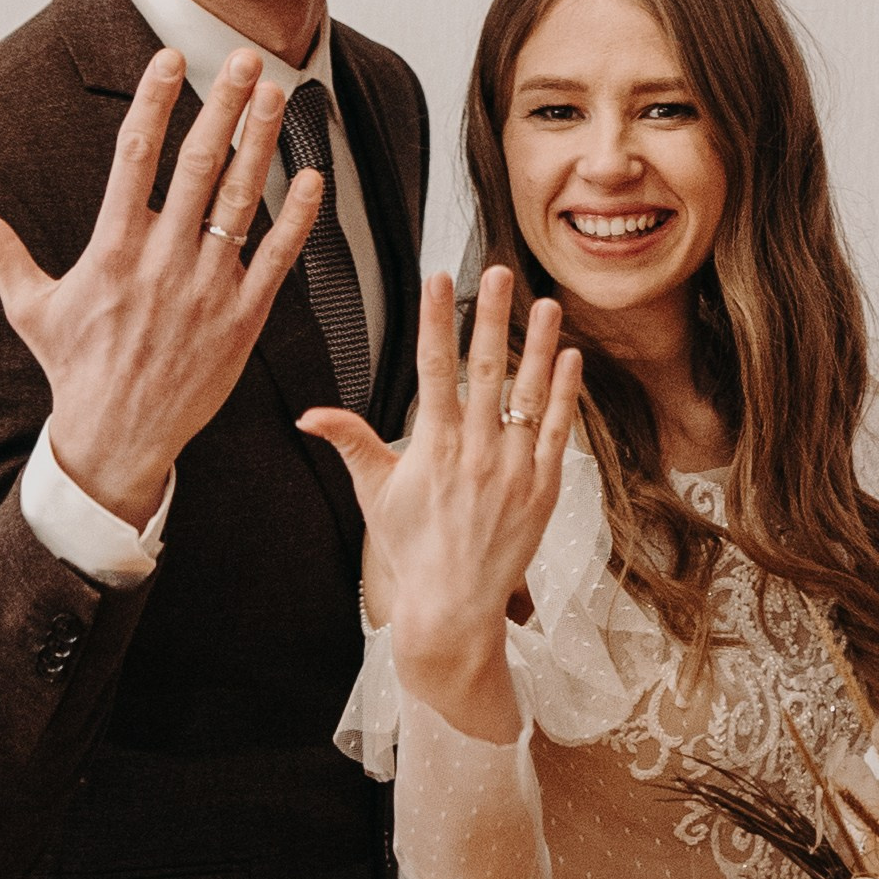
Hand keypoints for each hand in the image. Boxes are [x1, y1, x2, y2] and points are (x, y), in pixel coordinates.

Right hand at [0, 48, 324, 527]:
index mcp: (112, 249)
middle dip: (222, 107)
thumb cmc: (74, 369)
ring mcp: (206, 288)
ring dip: (260, 142)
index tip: (169, 58)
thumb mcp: (30, 307)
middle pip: (197, 166)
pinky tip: (312, 175)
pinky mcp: (242, 319)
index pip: (133, 157)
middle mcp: (162, 260)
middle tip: (242, 58)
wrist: (118, 440)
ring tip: (276, 93)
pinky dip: (297, 217)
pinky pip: (277, 258)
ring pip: (240, 201)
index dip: (153, 103)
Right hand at [301, 265, 582, 735]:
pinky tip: (569, 358)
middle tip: (497, 272)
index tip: (436, 279)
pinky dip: (564, 394)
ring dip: (539, 345)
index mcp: (433, 447)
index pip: (432, 368)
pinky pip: (558, 432)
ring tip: (546, 303)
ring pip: (529, 395)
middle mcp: (476, 453)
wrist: (453, 605)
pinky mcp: (543, 489)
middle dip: (490, 317)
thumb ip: (351, 442)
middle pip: (486, 370)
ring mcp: (514, 470)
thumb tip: (309, 413)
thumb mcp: (374, 493)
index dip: (435, 320)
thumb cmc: (411, 547)